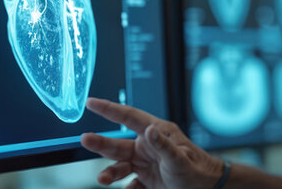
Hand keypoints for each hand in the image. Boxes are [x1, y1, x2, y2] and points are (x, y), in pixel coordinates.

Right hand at [81, 98, 223, 188]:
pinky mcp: (145, 180)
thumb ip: (164, 146)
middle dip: (100, 143)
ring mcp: (145, 164)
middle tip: (85, 139)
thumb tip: (150, 130)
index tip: (91, 102)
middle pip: (118, 143)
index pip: (129, 117)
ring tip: (102, 180)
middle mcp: (147, 147)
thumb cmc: (197, 169)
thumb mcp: (180, 159)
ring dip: (109, 172)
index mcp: (156, 133)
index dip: (109, 109)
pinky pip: (129, 184)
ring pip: (119, 166)